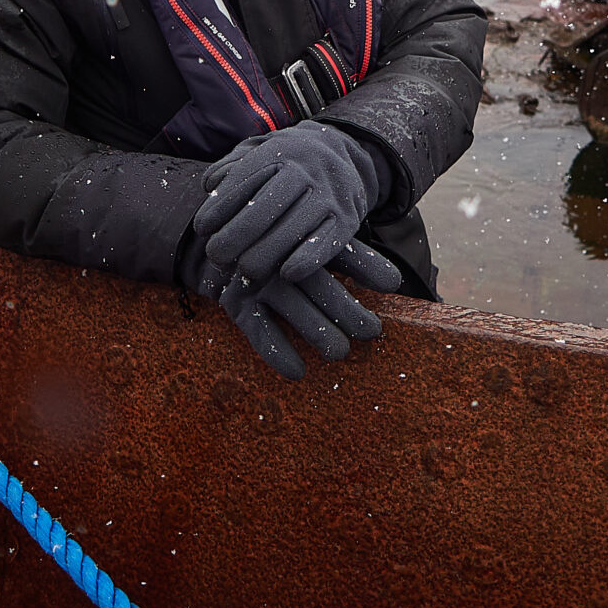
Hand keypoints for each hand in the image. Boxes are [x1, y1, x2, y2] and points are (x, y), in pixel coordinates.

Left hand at [192, 122, 385, 290]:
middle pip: (264, 208)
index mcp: (280, 152)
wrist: (347, 153)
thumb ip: (233, 165)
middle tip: (215, 256)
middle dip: (235, 236)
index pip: (244, 180)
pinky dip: (307, 260)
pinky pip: (327, 242)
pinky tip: (286, 275)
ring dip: (264, 255)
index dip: (219, 207)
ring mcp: (330, 195)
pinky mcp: (348, 218)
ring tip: (244, 271)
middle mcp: (306, 171)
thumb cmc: (290, 161)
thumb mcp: (262, 150)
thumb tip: (209, 184)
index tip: (201, 228)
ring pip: (293, 229)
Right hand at [198, 241, 404, 380]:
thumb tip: (395, 281)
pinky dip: (278, 352)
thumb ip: (346, 256)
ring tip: (340, 352)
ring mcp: (257, 280)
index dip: (369, 266)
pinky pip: (259, 331)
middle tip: (372, 330)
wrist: (212, 243)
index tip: (393, 283)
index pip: (341, 251)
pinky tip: (298, 371)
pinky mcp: (234, 303)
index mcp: (302, 236)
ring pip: (295, 310)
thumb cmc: (275, 246)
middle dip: (349, 309)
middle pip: (321, 285)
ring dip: (319, 333)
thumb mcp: (305, 241)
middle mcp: (280, 257)